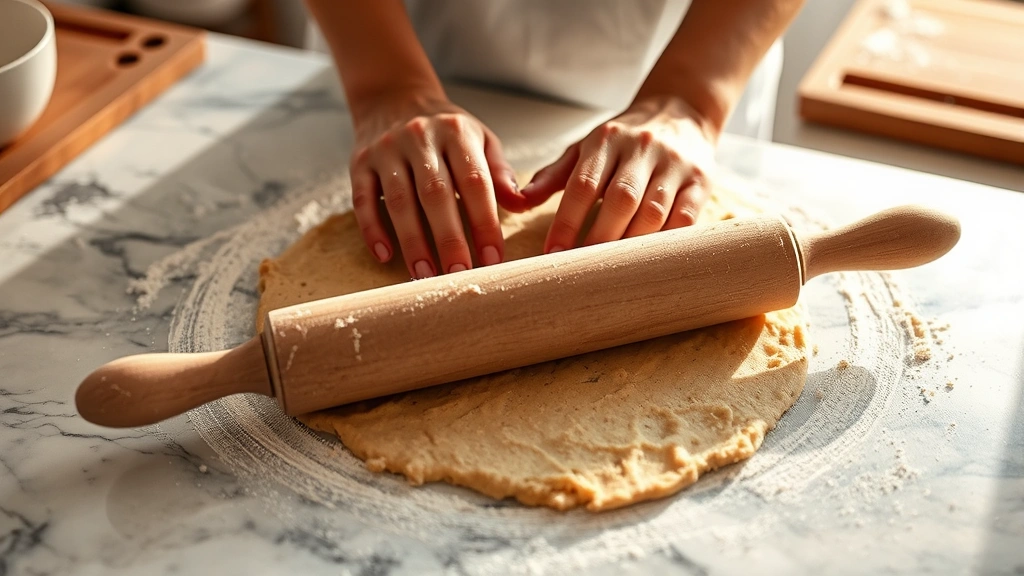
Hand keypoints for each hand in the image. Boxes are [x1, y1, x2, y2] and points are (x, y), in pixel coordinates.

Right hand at [349, 90, 524, 277]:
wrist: (394, 98)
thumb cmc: (446, 131)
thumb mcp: (480, 139)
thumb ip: (499, 173)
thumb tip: (521, 205)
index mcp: (456, 133)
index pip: (475, 181)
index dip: (484, 222)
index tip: (493, 258)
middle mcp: (420, 138)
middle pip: (436, 194)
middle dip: (449, 238)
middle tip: (460, 274)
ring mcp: (386, 150)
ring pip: (399, 200)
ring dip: (413, 241)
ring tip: (425, 274)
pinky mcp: (360, 162)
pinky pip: (363, 199)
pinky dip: (372, 229)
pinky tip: (384, 255)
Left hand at [518, 96, 716, 252]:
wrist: (681, 112)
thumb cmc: (623, 139)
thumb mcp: (586, 148)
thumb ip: (553, 175)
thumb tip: (518, 201)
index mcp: (606, 139)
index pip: (583, 184)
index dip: (567, 221)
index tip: (552, 253)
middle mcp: (641, 148)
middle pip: (620, 200)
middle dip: (599, 239)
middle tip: (582, 270)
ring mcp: (674, 164)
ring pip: (653, 211)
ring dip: (632, 244)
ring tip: (613, 271)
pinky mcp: (700, 181)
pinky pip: (685, 217)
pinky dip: (667, 241)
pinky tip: (650, 259)